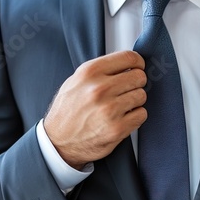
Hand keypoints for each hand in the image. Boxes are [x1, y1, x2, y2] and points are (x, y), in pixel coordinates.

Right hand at [44, 51, 147, 169]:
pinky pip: (141, 114)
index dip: (138, 63)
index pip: (129, 58)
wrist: (57, 142)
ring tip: (121, 106)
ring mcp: (109, 109)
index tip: (138, 67)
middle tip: (127, 90)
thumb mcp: (76, 81)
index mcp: (90, 72)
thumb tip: (126, 65)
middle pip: (139, 77)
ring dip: (135, 101)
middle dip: (136, 83)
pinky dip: (135, 116)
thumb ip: (100, 70)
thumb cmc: (67, 111)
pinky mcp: (117, 129)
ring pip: (141, 95)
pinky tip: (123, 118)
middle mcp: (100, 89)